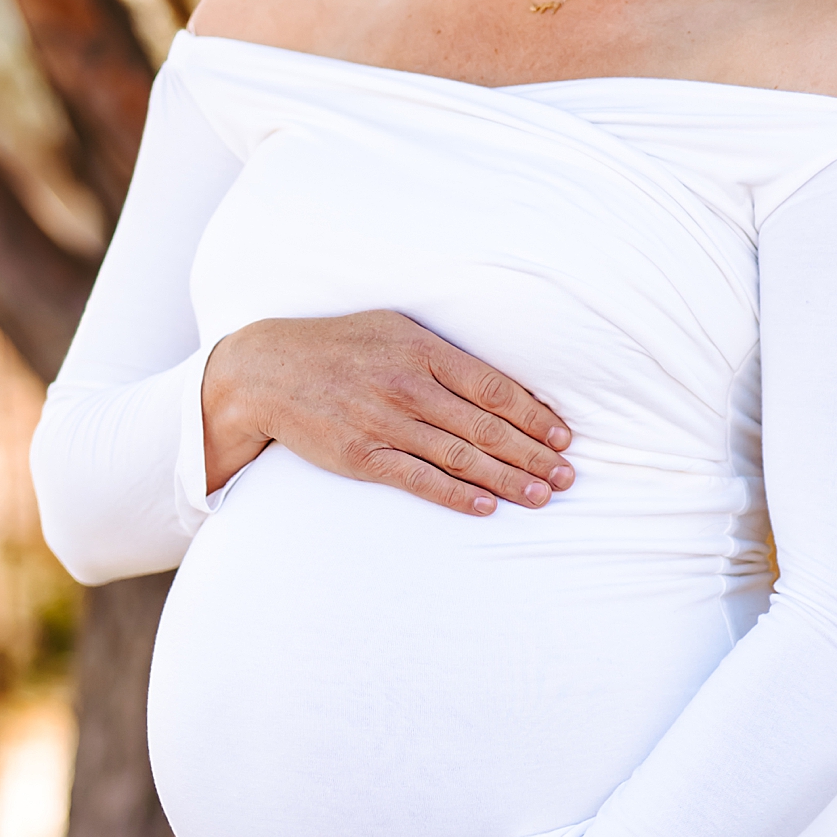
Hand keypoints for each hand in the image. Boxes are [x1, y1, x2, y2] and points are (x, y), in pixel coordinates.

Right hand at [201, 311, 573, 511]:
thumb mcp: (395, 330)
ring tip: (543, 496)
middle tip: (569, 476)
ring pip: (459, 457)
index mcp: (423, 351)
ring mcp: (384, 423)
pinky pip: (418, 480)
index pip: (494, 388)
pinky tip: (487, 506)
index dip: (534, 416)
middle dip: (533, 454)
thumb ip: (443, 355)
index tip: (563, 436)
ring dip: (507, 480)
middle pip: (486, 428)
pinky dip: (455, 495)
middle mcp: (408, 386)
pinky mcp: (361, 455)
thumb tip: (499, 383)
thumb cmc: (340, 347)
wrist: (268, 371)